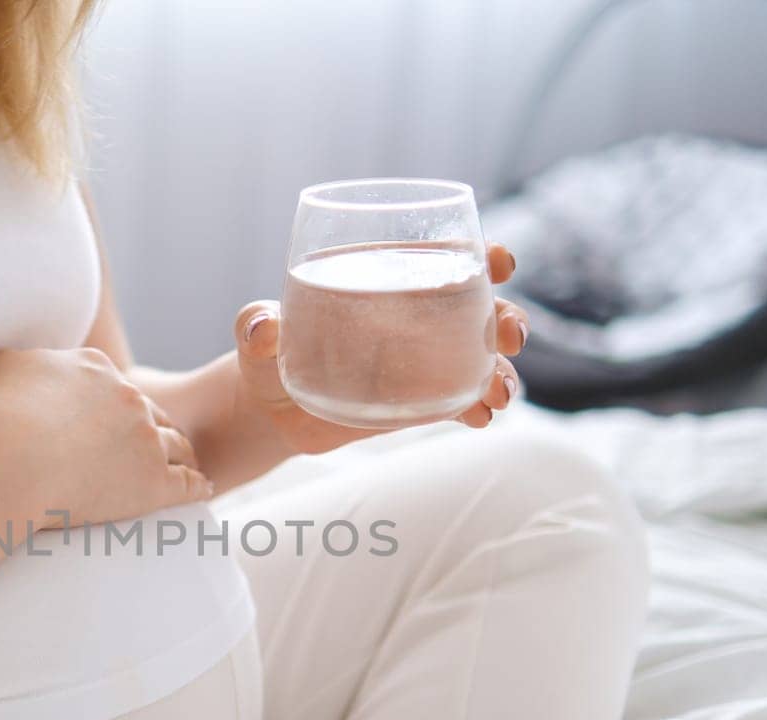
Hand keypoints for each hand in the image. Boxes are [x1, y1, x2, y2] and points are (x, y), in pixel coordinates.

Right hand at [0, 346, 213, 527]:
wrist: (9, 458)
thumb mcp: (2, 367)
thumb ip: (23, 363)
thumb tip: (24, 367)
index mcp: (95, 370)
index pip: (117, 387)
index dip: (120, 404)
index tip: (119, 418)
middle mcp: (128, 398)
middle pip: (151, 413)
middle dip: (154, 427)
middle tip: (155, 445)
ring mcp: (145, 439)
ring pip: (177, 445)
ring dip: (183, 454)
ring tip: (188, 466)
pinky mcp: (154, 482)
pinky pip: (187, 484)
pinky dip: (196, 486)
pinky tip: (201, 490)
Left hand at [232, 243, 530, 454]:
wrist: (271, 411)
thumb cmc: (267, 354)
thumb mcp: (258, 334)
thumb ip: (256, 325)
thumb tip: (262, 326)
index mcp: (382, 278)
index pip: (438, 256)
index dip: (476, 253)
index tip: (498, 260)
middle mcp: (413, 315)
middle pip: (478, 307)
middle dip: (507, 316)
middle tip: (510, 335)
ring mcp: (422, 359)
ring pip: (480, 357)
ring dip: (502, 371)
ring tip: (499, 395)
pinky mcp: (419, 400)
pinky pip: (460, 401)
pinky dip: (476, 409)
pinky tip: (481, 419)